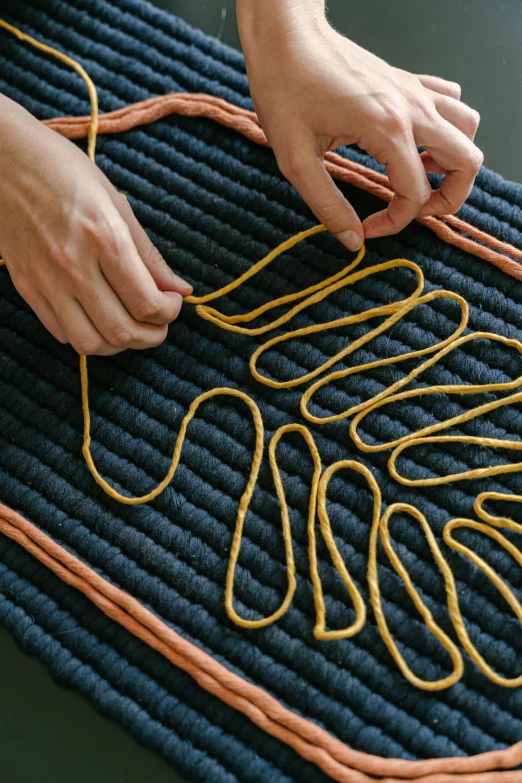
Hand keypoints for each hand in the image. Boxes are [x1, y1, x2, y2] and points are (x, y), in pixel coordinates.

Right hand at [0, 94, 191, 354]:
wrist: (3, 160)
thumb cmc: (64, 172)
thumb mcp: (116, 203)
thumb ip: (149, 255)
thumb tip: (180, 290)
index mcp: (104, 237)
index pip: (146, 303)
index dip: (169, 313)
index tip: (172, 303)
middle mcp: (74, 265)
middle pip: (121, 331)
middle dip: (152, 336)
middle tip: (159, 324)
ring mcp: (46, 280)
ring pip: (90, 343)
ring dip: (119, 345)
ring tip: (131, 327)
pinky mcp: (26, 288)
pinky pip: (61, 333)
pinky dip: (88, 336)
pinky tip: (99, 318)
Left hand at [237, 0, 482, 249]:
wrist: (284, 37)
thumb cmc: (284, 90)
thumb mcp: (295, 160)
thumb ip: (327, 205)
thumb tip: (352, 241)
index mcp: (387, 129)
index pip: (416, 194)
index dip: (395, 223)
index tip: (367, 229)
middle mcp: (411, 108)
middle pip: (467, 161)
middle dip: (448, 198)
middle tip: (413, 210)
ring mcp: (413, 91)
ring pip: (466, 128)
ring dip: (453, 159)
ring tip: (419, 175)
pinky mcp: (406, 81)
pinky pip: (450, 102)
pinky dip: (446, 127)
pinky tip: (414, 142)